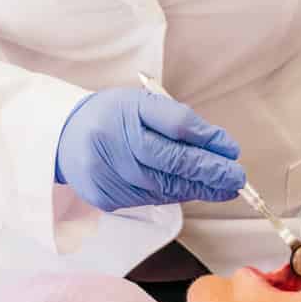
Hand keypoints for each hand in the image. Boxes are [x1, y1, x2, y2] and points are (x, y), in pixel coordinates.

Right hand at [55, 86, 245, 211]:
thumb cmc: (111, 116)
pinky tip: (193, 191)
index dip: (207, 141)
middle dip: (209, 172)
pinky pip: (149, 197)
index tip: (230, 149)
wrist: (63, 138)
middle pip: (171, 162)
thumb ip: (179, 121)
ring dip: (198, 188)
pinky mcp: (105, 197)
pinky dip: (175, 194)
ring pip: (163, 186)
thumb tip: (220, 146)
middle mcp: (112, 145)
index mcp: (123, 113)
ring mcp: (107, 175)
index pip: (175, 128)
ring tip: (223, 187)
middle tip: (237, 178)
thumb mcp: (142, 104)